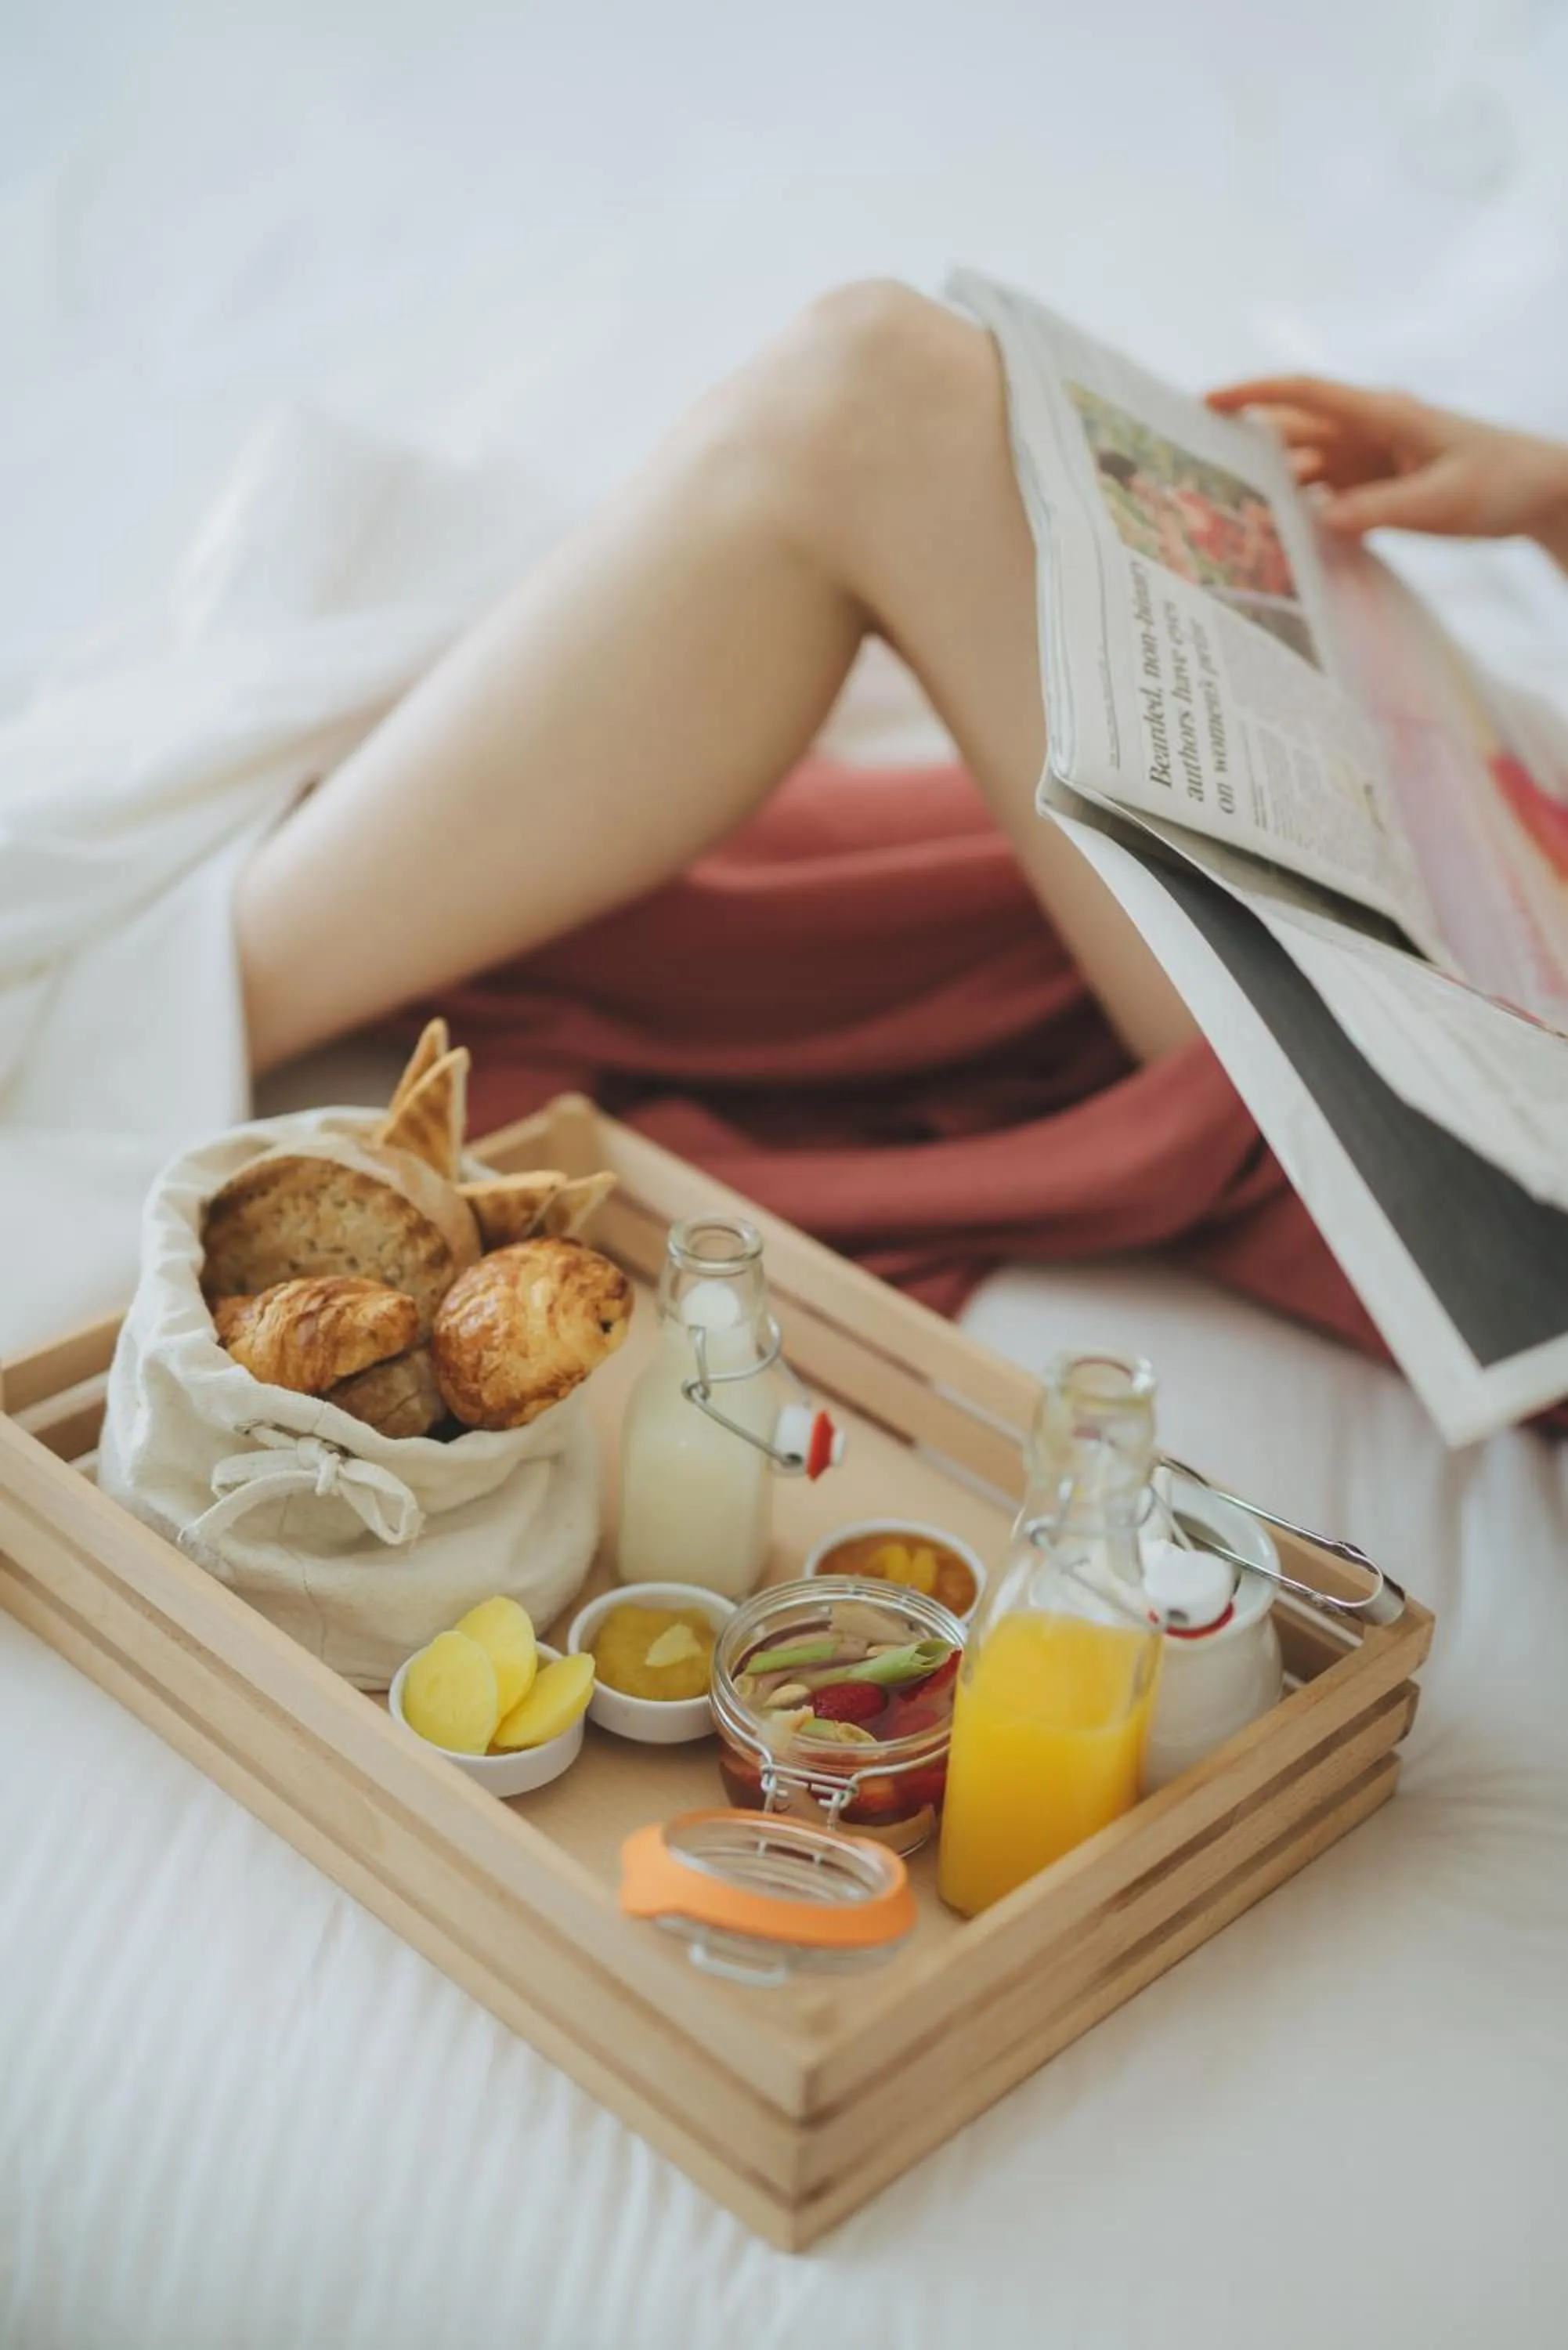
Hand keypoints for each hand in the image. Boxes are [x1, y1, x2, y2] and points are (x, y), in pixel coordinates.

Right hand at [1206, 375, 1567, 566]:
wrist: (1542, 492)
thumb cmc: (1500, 483)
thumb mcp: (1440, 502)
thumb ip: (1377, 511)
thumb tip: (1321, 521)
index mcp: (1383, 415)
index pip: (1306, 394)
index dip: (1254, 394)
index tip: (1206, 402)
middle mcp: (1369, 432)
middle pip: (1293, 431)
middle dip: (1245, 447)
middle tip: (1194, 470)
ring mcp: (1371, 461)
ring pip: (1305, 470)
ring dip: (1271, 491)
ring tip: (1226, 518)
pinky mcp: (1378, 489)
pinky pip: (1327, 501)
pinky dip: (1302, 518)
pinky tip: (1277, 542)